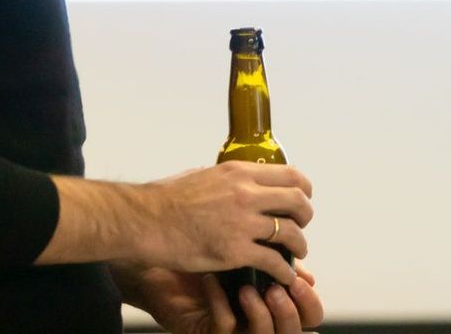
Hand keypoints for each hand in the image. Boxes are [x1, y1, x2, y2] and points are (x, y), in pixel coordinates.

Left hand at [126, 263, 322, 333]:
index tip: (303, 278)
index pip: (306, 313)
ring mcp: (231, 327)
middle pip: (292, 331)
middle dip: (290, 311)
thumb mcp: (240, 242)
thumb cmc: (198, 245)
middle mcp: (254, 316)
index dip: (309, 301)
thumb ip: (273, 247)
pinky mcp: (205, 330)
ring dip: (261, 312)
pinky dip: (220, 302)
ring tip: (250, 287)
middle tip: (281, 286)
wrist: (152, 255)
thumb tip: (305, 250)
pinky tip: (211, 280)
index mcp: (270, 298)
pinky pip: (223, 325)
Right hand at [139, 162, 313, 284]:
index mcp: (239, 172)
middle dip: (304, 217)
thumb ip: (224, 178)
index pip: (290, 175)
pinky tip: (282, 276)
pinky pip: (274, 262)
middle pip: (298, 202)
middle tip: (300, 226)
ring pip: (291, 233)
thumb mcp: (201, 174)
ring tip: (296, 253)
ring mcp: (243, 223)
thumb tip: (234, 180)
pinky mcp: (235, 251)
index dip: (303, 189)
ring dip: (299, 246)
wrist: (146, 221)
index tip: (302, 199)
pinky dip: (284, 272)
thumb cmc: (166, 199)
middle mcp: (246, 194)